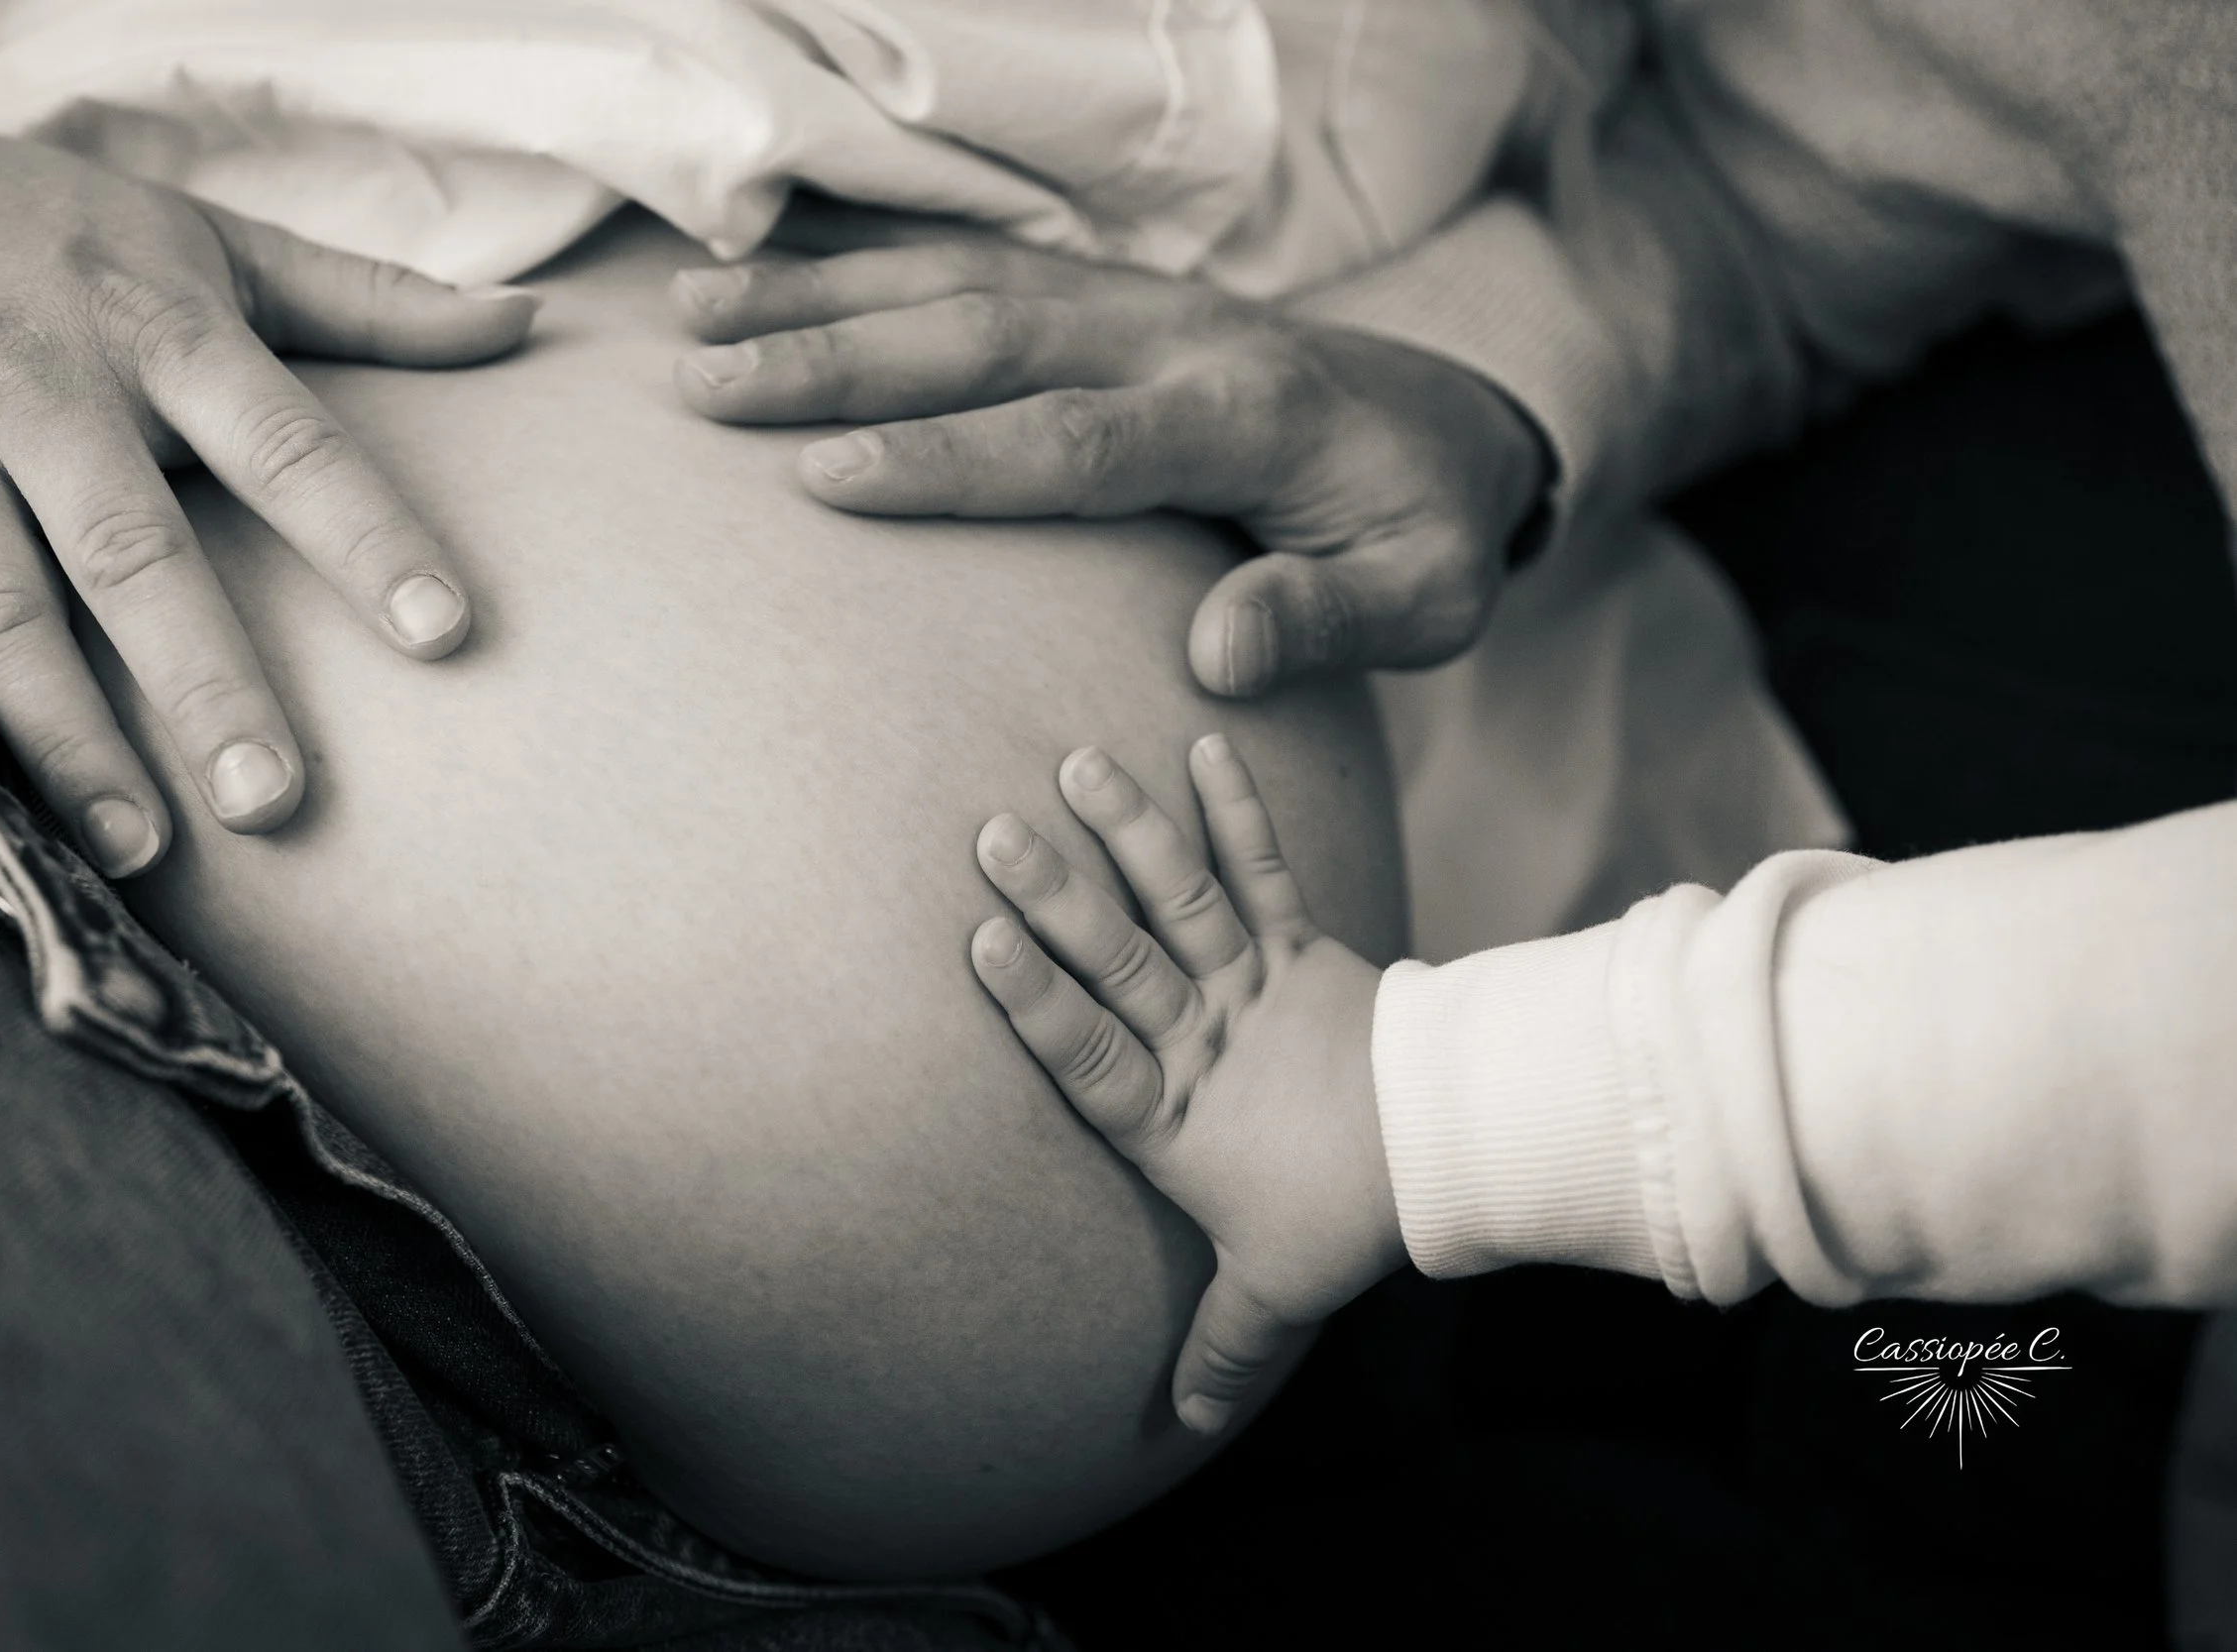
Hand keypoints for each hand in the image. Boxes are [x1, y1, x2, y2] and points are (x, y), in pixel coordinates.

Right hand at [0, 104, 538, 872]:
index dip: (366, 536)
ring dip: (64, 729)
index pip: (286, 441)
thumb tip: (526, 322)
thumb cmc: (50, 234)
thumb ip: (367, 300)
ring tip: (141, 846)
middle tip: (276, 803)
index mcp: (158, 327)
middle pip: (132, 548)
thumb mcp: (208, 240)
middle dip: (204, 681)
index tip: (446, 634)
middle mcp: (40, 386)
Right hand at [670, 226, 1547, 696]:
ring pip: (963, 285)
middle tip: (706, 384)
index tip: (827, 477)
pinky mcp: (1109, 298)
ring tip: (693, 317)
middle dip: (839, 358)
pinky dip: (868, 268)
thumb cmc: (1428, 530)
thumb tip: (1217, 655)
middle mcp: (1175, 339)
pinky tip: (766, 276)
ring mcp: (1137, 304)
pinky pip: (975, 267)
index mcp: (1244, 419)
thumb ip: (1325, 618)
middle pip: (988, 337)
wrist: (1461, 419)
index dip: (950, 459)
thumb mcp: (1422, 597)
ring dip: (825, 296)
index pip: (1076, 441)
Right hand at [970, 736, 1405, 1434]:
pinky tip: (1202, 743)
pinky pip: (1262, 870)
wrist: (1452, 1153)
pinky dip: (1236, 809)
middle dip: (1057, 898)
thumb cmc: (1345, 1215)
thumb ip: (1222, 1348)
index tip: (978, 944)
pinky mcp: (1299, 947)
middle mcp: (1200, 1039)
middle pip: (1118, 964)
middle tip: (994, 833)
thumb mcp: (1275, 1290)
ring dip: (1130, 831)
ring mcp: (1248, 984)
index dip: (1034, 1002)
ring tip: (1078, 762)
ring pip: (1178, 902)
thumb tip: (1180, 1428)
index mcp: (1172, 1116)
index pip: (1087, 1054)